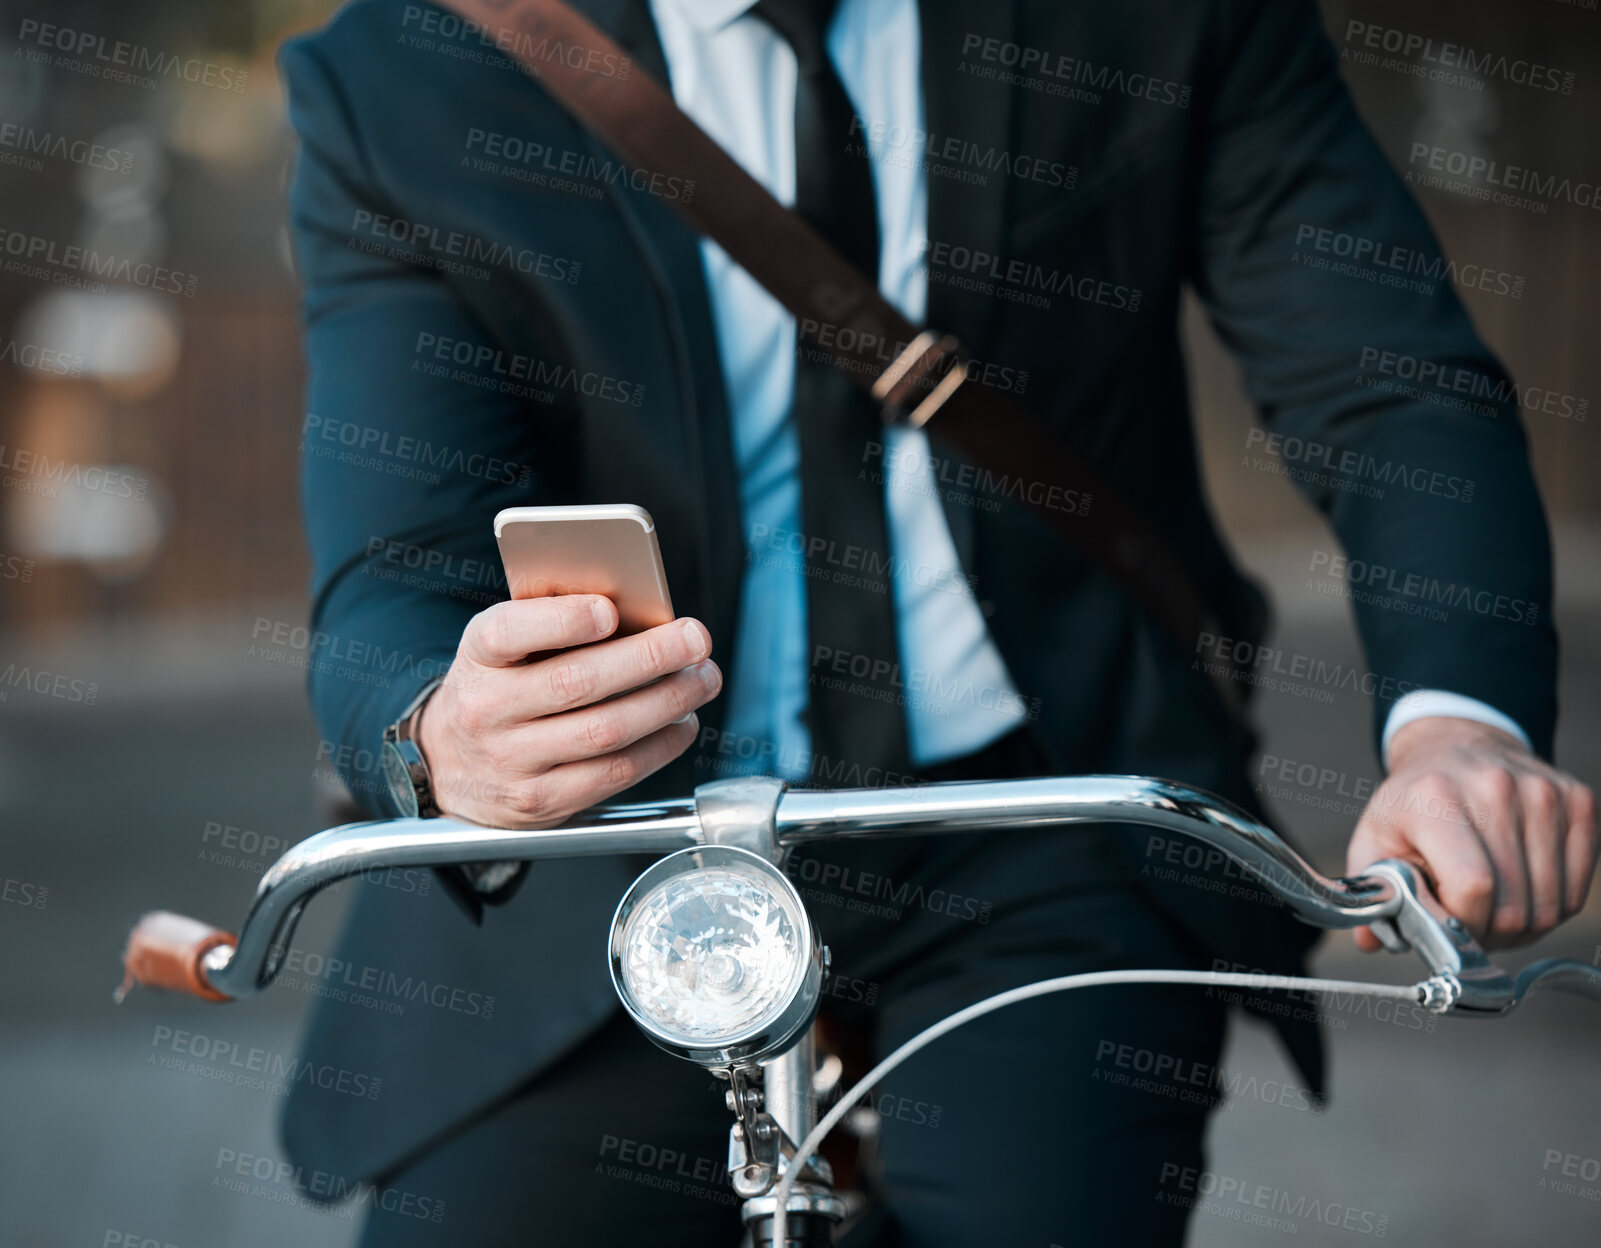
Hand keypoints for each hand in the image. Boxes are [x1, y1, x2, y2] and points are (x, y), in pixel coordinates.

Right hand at [416, 595, 720, 827]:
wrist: (452, 765)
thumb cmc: (500, 686)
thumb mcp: (504, 647)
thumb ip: (553, 622)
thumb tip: (637, 610)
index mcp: (478, 656)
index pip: (509, 632)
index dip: (562, 621)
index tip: (610, 612)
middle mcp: (487, 710)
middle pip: (577, 682)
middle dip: (648, 657)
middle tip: (696, 638)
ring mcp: (513, 762)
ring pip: (605, 730)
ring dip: (667, 702)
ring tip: (702, 679)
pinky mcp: (543, 801)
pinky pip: (614, 773)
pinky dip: (659, 746)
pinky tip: (682, 723)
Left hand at [1346, 717, 1596, 950]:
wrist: (1454, 748)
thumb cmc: (1414, 802)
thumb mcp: (1374, 840)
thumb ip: (1372, 893)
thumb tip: (1370, 941)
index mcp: (1434, 796)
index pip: (1473, 887)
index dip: (1462, 924)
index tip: (1446, 923)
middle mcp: (1494, 787)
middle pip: (1514, 906)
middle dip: (1490, 933)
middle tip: (1468, 921)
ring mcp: (1542, 792)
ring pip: (1552, 906)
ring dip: (1523, 926)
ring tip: (1491, 906)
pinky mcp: (1577, 802)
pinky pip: (1578, 891)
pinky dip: (1552, 906)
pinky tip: (1521, 889)